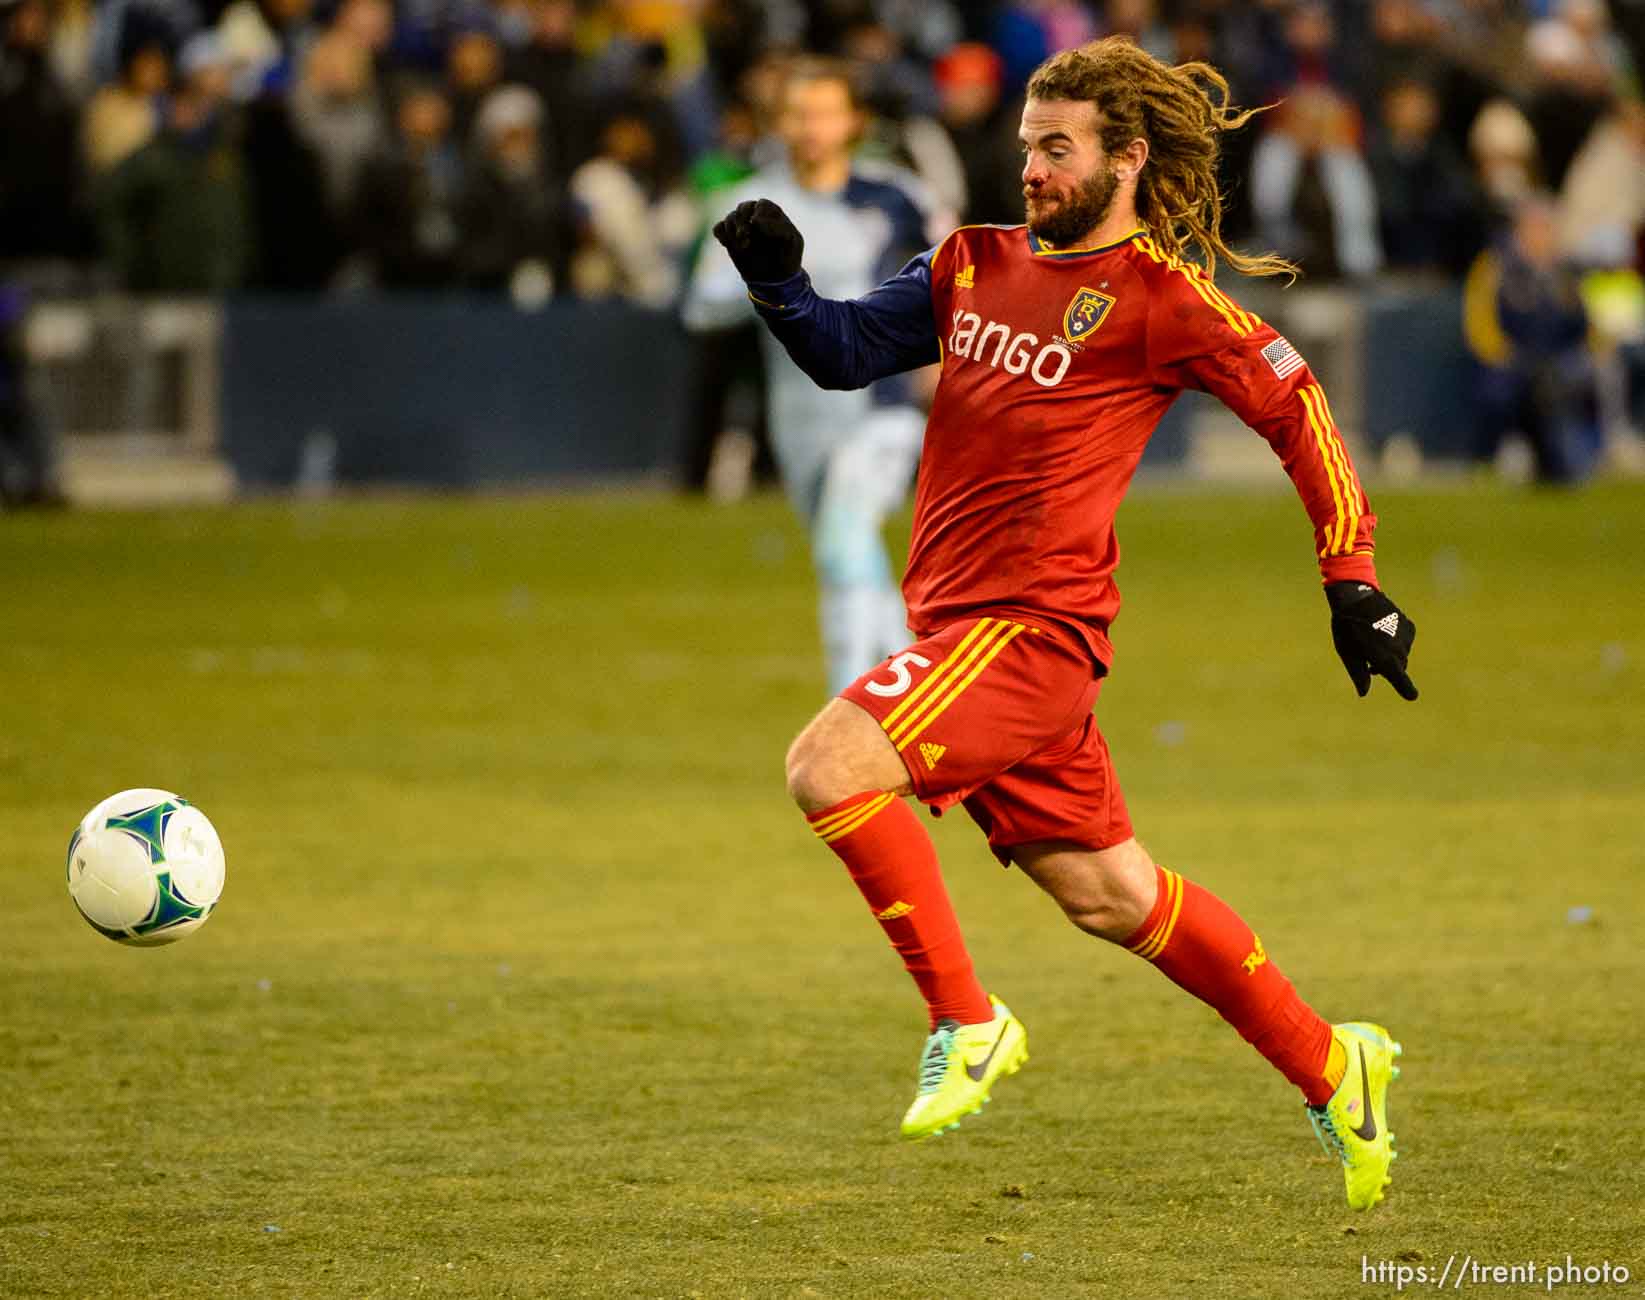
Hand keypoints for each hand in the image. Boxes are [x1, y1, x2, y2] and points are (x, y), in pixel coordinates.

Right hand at [712, 199, 803, 283]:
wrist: (775, 279)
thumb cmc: (787, 257)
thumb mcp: (791, 242)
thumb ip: (778, 227)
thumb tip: (755, 219)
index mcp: (773, 213)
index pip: (761, 204)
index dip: (758, 215)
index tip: (757, 227)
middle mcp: (756, 216)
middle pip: (743, 207)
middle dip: (742, 222)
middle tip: (744, 237)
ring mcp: (742, 226)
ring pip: (730, 217)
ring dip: (733, 231)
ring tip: (743, 247)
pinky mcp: (731, 238)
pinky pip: (718, 228)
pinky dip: (721, 235)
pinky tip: (728, 244)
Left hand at [1325, 581, 1417, 699]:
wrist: (1356, 598)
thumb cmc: (1347, 629)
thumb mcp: (1348, 654)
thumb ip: (1359, 675)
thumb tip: (1363, 693)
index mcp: (1386, 660)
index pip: (1401, 681)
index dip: (1406, 690)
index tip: (1412, 696)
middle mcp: (1400, 650)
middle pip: (1399, 668)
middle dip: (1387, 668)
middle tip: (1369, 662)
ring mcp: (1406, 636)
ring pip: (1402, 653)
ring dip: (1391, 653)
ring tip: (1372, 641)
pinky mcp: (1408, 624)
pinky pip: (1405, 640)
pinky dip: (1396, 641)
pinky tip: (1382, 630)